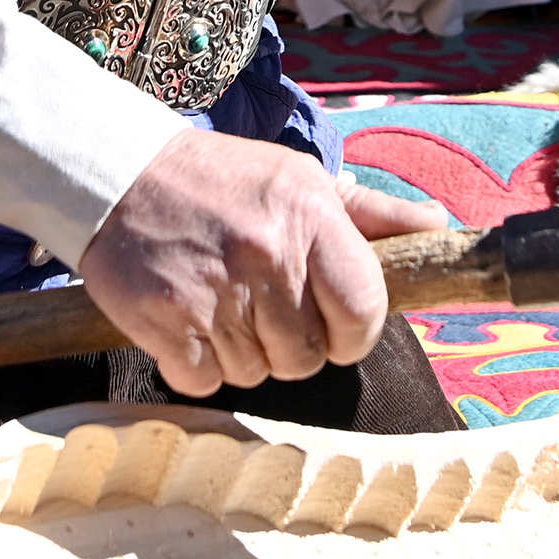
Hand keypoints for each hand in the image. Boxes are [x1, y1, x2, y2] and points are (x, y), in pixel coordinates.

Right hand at [80, 130, 446, 395]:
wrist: (119, 176)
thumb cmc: (223, 182)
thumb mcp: (302, 181)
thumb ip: (374, 214)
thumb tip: (439, 226)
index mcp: (310, 217)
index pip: (364, 311)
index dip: (355, 332)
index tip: (335, 324)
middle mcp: (266, 255)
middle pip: (309, 358)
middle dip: (292, 345)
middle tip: (264, 306)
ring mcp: (213, 291)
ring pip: (257, 374)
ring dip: (243, 354)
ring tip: (222, 303)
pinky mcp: (165, 322)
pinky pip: (204, 382)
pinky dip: (197, 365)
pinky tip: (189, 321)